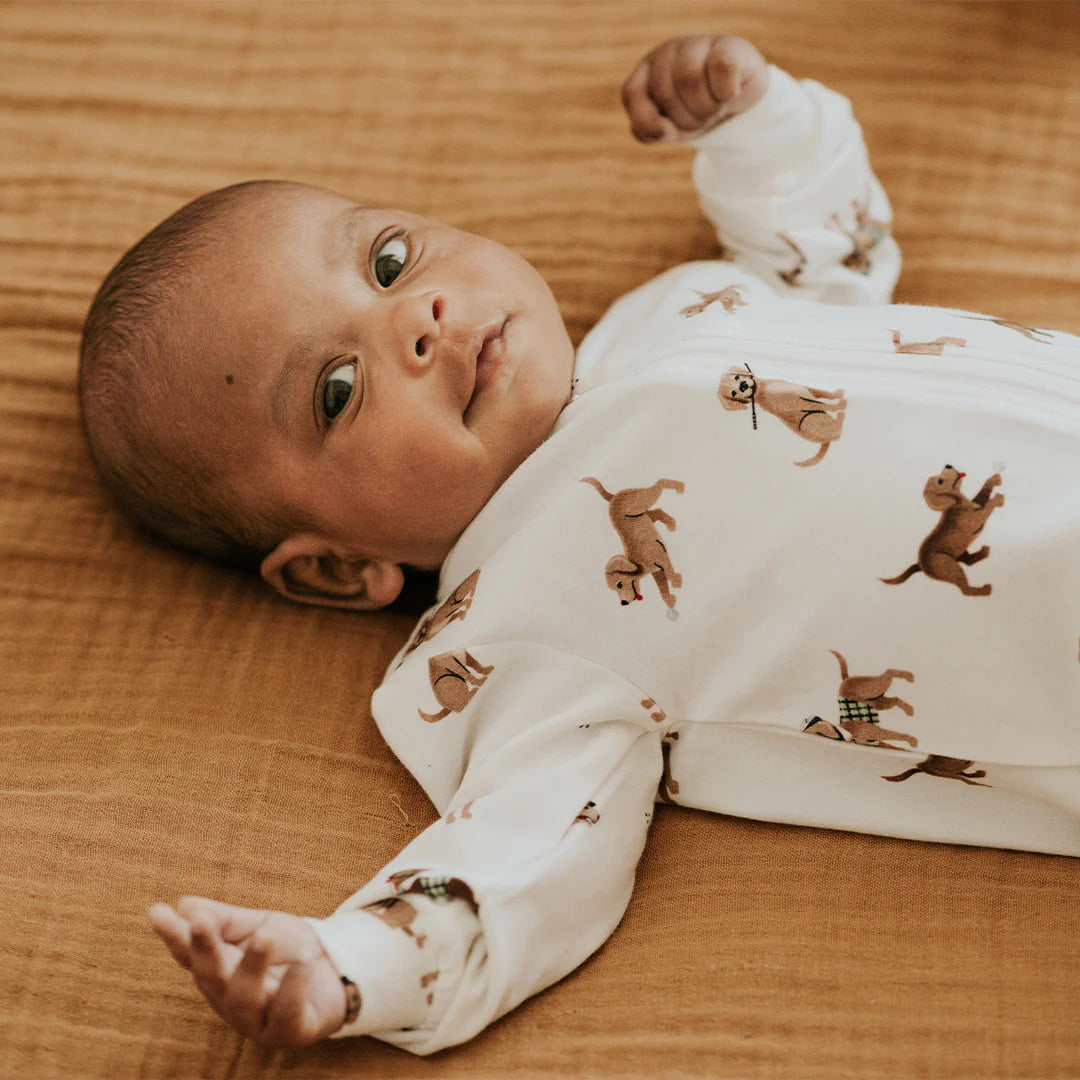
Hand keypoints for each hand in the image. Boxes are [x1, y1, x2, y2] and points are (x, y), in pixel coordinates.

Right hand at [149, 896, 347, 1046]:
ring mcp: (257, 1020)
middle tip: (200, 922)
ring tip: (266, 936)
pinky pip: (287, 1014)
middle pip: (211, 975)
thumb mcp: (259, 926)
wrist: (336, 975)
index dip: (174, 935)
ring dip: (253, 966)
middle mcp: (230, 999)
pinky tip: (303, 963)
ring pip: (245, 998)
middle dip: (204, 949)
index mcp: (218, 971)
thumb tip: (184, 905)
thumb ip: (225, 920)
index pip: (190, 953)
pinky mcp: (289, 1032)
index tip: (156, 911)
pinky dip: (294, 988)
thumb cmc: (287, 950)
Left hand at [622, 34, 768, 142]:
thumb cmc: (695, 112)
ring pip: (689, 80)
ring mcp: (697, 44)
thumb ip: (648, 131)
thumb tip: (664, 130)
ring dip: (705, 110)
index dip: (649, 121)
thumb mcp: (667, 127)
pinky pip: (721, 70)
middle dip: (684, 120)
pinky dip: (726, 94)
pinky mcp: (728, 46)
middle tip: (700, 119)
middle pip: (665, 92)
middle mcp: (668, 52)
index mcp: (647, 70)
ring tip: (713, 109)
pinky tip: (730, 94)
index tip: (670, 131)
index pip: (631, 94)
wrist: (739, 101)